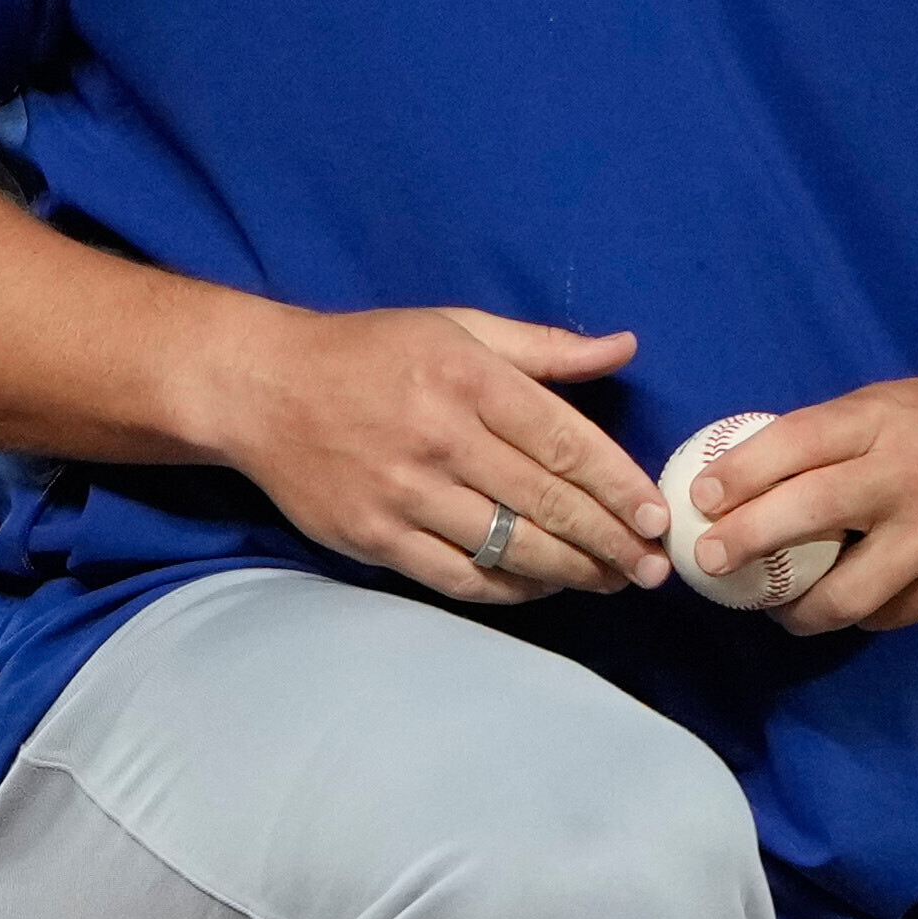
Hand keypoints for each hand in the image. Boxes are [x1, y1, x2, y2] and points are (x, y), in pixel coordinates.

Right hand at [214, 304, 661, 604]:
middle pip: (546, 503)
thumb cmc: (369, 353)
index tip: (656, 516)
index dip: (618, 486)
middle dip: (611, 542)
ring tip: (612, 581)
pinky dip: (510, 591)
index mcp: (465, 378)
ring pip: (508, 549)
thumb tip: (623, 348)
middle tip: (653, 566)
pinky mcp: (372, 537)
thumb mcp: (456, 327)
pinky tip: (543, 588)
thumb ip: (543, 348)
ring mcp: (402, 494)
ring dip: (571, 572)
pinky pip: (459, 578)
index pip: (563, 442)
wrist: (261, 388)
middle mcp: (437, 437)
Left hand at [681, 371, 917, 637]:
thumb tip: (733, 479)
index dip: (739, 475)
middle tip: (713, 561)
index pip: (796, 445)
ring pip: (847, 595)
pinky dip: (857, 612)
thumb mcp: (881, 407)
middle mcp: (912, 479)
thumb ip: (820, 440)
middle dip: (748, 544)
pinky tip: (843, 600)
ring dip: (798, 608)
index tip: (700, 499)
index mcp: (884, 423)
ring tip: (775, 603)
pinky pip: (888, 615)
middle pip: (811, 517)